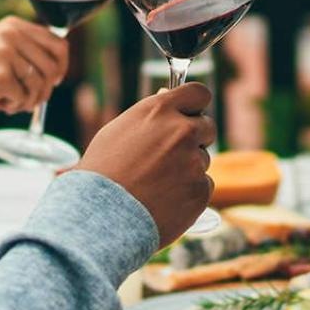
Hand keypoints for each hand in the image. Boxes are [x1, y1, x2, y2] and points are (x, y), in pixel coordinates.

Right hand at [0, 16, 69, 121]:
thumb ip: (24, 50)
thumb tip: (60, 65)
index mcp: (12, 24)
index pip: (58, 43)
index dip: (61, 67)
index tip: (53, 81)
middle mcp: (10, 34)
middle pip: (54, 67)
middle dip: (46, 89)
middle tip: (28, 99)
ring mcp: (5, 54)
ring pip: (41, 85)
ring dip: (28, 101)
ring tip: (8, 102)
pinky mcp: (0, 77)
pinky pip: (25, 98)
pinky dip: (15, 107)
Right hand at [77, 83, 216, 245]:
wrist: (102, 215)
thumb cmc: (102, 173)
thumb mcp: (119, 131)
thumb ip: (150, 115)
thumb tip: (166, 96)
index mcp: (160, 110)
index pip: (198, 93)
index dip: (195, 106)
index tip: (191, 114)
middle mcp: (181, 131)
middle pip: (208, 127)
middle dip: (196, 138)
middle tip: (172, 155)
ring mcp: (194, 162)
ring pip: (203, 160)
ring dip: (188, 168)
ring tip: (156, 184)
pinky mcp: (200, 190)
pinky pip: (203, 186)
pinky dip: (189, 193)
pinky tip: (164, 200)